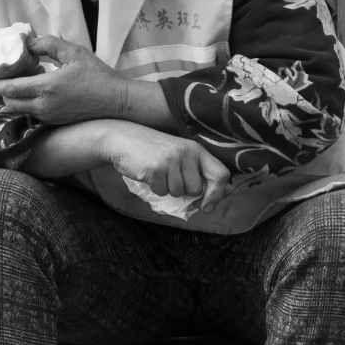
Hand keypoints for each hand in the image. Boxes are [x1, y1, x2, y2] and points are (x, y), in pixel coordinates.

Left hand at [0, 34, 148, 125]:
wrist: (116, 101)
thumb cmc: (97, 74)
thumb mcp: (73, 52)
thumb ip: (47, 44)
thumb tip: (28, 43)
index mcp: (46, 88)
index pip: (9, 89)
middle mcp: (43, 106)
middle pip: (9, 102)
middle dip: (1, 90)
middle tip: (1, 76)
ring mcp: (49, 116)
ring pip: (20, 109)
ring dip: (14, 96)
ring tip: (20, 79)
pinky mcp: (55, 122)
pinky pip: (32, 113)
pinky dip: (27, 102)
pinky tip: (36, 89)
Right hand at [103, 126, 231, 209]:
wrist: (123, 139)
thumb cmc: (152, 151)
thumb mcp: (178, 156)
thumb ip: (194, 173)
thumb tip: (208, 203)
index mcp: (196, 149)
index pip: (221, 174)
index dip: (217, 194)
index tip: (207, 206)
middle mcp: (187, 152)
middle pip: (196, 190)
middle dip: (183, 191)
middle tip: (169, 178)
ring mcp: (172, 159)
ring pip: (178, 193)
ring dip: (167, 189)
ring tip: (158, 173)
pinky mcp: (156, 168)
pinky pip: (161, 192)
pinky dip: (154, 188)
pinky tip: (148, 173)